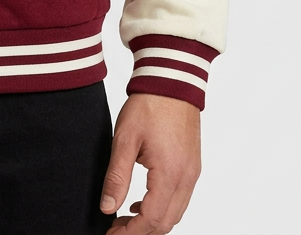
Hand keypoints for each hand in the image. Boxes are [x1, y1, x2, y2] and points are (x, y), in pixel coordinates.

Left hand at [100, 93, 200, 233]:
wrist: (172, 81)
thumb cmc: (149, 105)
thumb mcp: (124, 139)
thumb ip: (117, 176)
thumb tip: (108, 208)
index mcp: (170, 173)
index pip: (152, 219)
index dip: (130, 232)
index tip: (110, 234)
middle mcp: (186, 178)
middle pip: (167, 223)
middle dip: (141, 231)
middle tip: (115, 228)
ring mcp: (193, 173)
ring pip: (176, 213)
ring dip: (152, 221)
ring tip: (125, 218)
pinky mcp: (193, 166)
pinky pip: (180, 198)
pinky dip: (163, 208)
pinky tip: (142, 202)